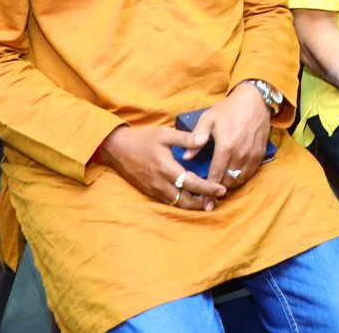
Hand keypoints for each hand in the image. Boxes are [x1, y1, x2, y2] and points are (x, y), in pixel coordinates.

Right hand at [96, 125, 226, 210]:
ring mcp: (154, 190)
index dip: (208, 189)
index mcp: (166, 168)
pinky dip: (181, 202)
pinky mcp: (149, 192)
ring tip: (206, 201)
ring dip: (192, 205)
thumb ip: (185, 138)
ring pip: (177, 205)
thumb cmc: (142, 138)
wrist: (116, 148)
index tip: (222, 190)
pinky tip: (189, 197)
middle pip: (186, 201)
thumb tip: (204, 140)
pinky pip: (168, 202)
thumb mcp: (164, 133)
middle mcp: (161, 183)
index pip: (192, 184)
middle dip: (203, 202)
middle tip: (218, 200)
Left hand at [183, 84, 272, 197]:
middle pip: (228, 181)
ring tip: (220, 190)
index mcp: (226, 146)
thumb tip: (186, 157)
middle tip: (210, 198)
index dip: (209, 190)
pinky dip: (241, 179)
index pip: (216, 174)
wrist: (254, 100)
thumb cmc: (228, 108)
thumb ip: (196, 138)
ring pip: (240, 180)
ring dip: (230, 186)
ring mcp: (252, 155)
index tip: (204, 203)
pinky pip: (250, 173)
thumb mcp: (208, 119)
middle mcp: (240, 153)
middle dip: (218, 191)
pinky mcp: (260, 154)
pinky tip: (233, 179)